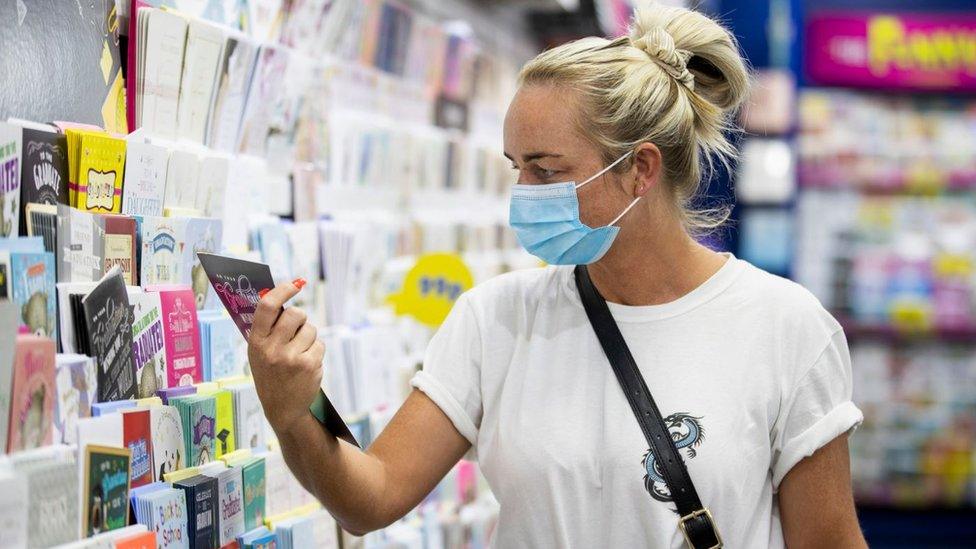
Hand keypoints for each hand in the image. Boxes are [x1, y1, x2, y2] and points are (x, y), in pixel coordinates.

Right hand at [248, 278, 324, 435]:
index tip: (295, 284)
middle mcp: (272, 349)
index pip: (268, 306)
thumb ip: (268, 328)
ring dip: (308, 337)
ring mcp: (291, 358)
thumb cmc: (271, 375)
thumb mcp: (259, 353)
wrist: (282, 409)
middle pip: (296, 314)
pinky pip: (319, 344)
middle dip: (300, 318)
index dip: (282, 290)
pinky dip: (316, 351)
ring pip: (310, 329)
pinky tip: (306, 364)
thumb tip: (282, 295)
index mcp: (256, 342)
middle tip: (297, 328)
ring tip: (299, 353)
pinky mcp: (309, 365)